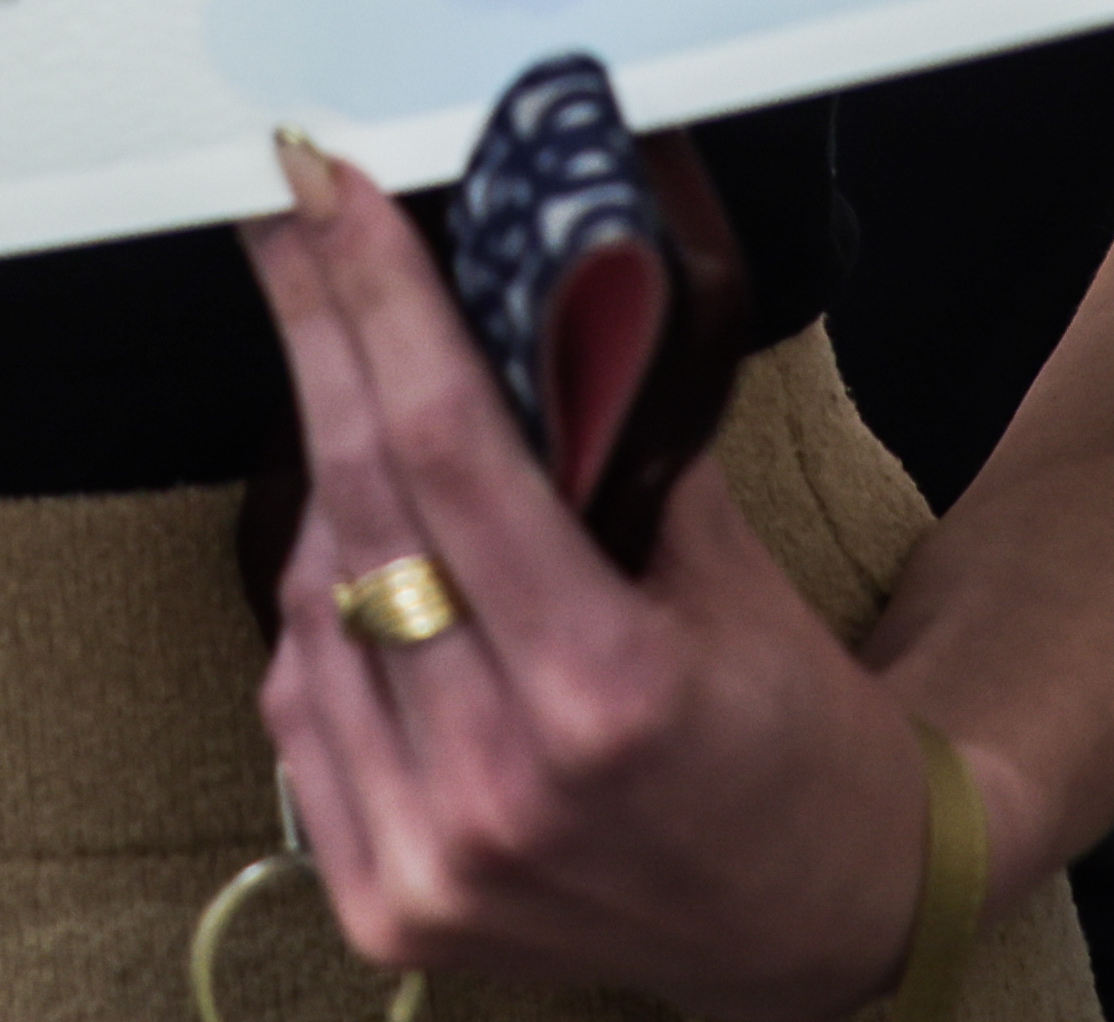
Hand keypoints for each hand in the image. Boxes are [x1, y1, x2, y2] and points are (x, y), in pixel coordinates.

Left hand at [239, 138, 990, 1021]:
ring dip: (329, 482)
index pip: (447, 447)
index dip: (377, 302)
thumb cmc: (788, 731)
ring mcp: (429, 859)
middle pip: (360, 505)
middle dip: (320, 342)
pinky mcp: (383, 903)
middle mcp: (497, 786)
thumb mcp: (730, 568)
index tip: (329, 197)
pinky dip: (323, 606)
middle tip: (295, 236)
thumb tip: (529, 289)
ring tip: (365, 402)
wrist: (819, 915)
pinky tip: (369, 552)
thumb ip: (616, 440)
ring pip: (310, 599)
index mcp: (605, 692)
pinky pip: (301, 702)